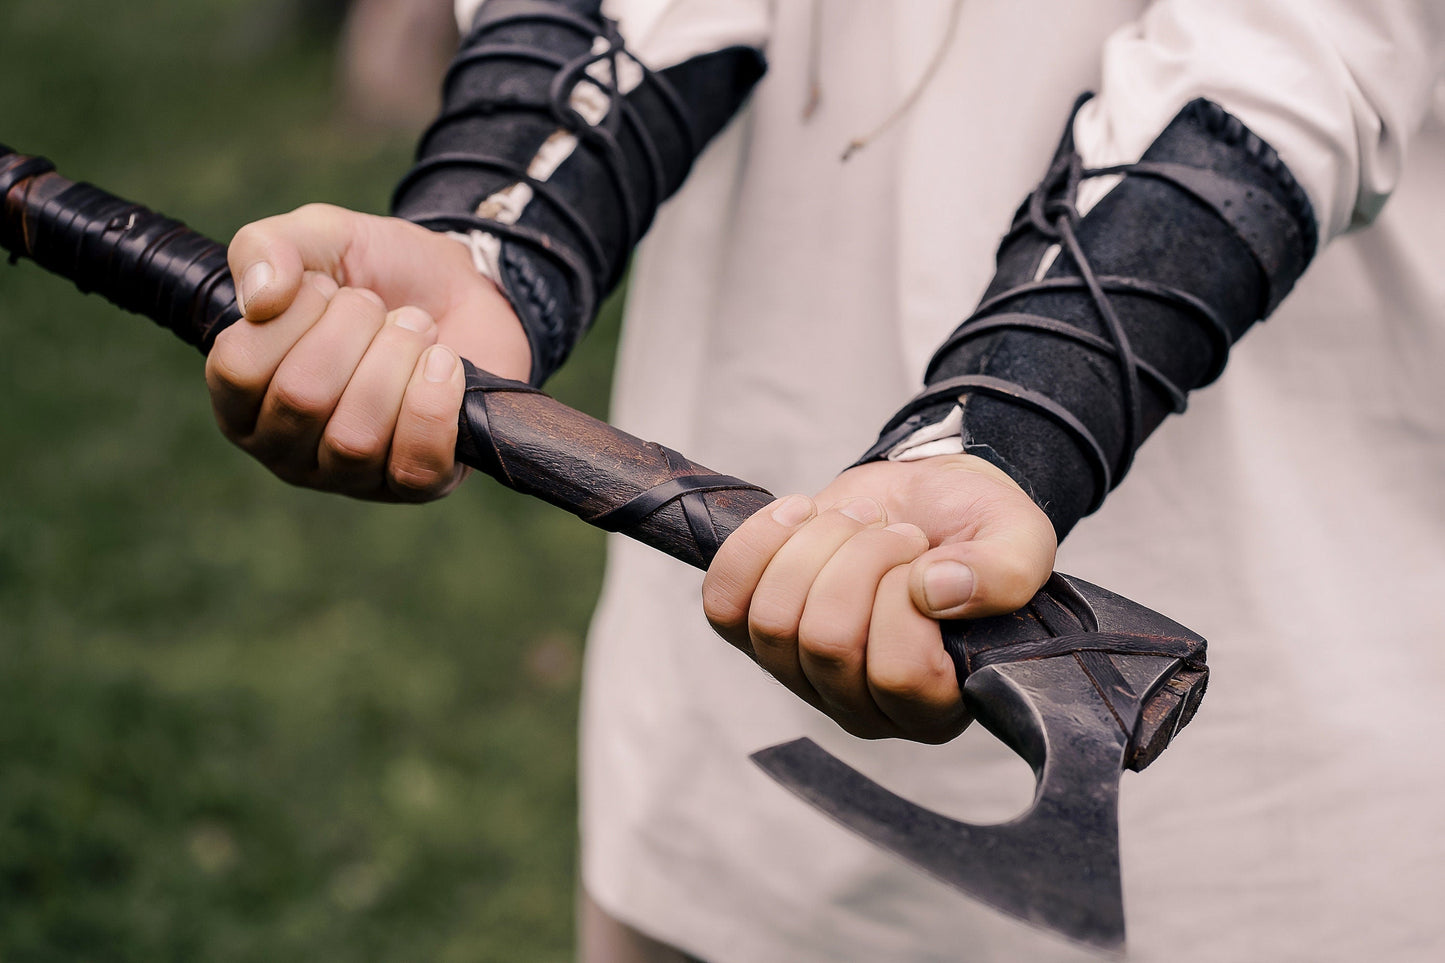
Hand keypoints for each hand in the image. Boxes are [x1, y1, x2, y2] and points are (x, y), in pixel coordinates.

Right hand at [206, 204, 531, 500]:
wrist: (466, 291)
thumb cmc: (381, 274)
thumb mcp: (320, 237)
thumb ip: (269, 248)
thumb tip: (261, 298)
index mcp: (242, 394)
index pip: (237, 368)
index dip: (290, 316)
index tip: (323, 287)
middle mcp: (283, 446)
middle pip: (302, 399)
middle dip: (353, 330)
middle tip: (378, 306)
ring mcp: (348, 474)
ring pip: (355, 437)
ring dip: (396, 361)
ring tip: (415, 329)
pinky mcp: (413, 485)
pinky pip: (413, 465)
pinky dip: (433, 404)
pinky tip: (443, 364)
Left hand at [702, 455, 1055, 741]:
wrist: (924, 497)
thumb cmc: (975, 531)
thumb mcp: (1019, 541)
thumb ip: (1005, 573)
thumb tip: (936, 590)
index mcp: (934, 706)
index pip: (897, 673)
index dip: (904, 597)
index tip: (927, 556)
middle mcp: (861, 706)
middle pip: (826, 642)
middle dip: (862, 559)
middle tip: (898, 533)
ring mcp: (800, 675)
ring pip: (774, 620)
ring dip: (816, 545)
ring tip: (858, 522)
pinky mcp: (754, 632)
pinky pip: (724, 600)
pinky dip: (757, 543)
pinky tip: (801, 515)